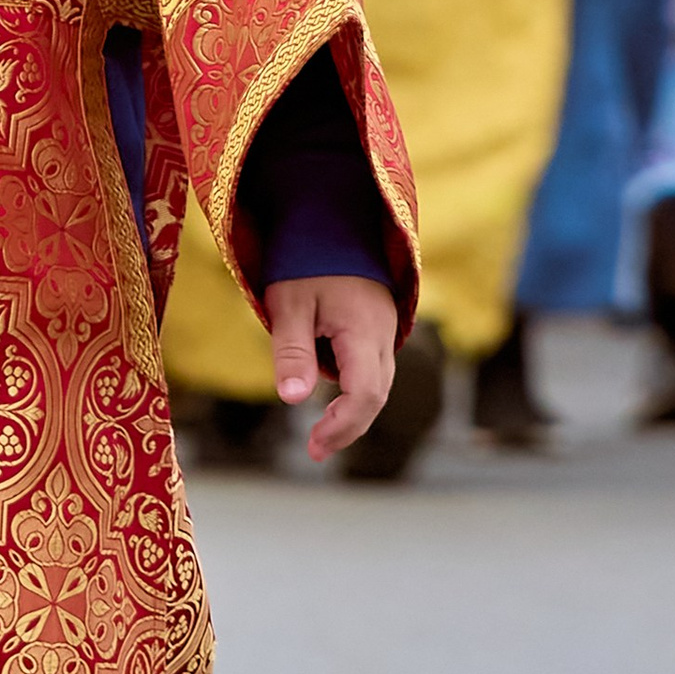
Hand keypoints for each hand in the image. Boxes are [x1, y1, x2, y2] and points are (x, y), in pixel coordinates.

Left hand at [265, 272, 401, 465]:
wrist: (331, 223)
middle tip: (315, 450)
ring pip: (378, 384)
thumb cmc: (305, 261)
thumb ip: (292, 351)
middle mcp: (384, 335)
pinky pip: (373, 369)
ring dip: (353, 411)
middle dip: (348, 427)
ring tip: (321, 433)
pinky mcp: (378, 329)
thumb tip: (292, 400)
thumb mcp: (288, 304)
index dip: (343, 426)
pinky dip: (355, 391)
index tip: (314, 446)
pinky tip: (330, 401)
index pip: (365, 393)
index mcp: (365, 330)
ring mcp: (386, 332)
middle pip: (377, 395)